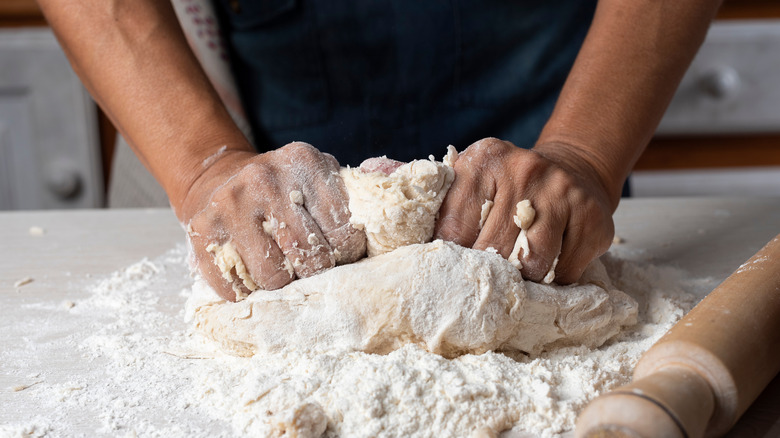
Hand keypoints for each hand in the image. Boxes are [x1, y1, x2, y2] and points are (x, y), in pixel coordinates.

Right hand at [182, 142, 365, 300]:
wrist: (215, 178)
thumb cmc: (280, 187)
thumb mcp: (316, 176)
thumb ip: (349, 196)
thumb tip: (395, 230)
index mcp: (304, 163)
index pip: (345, 233)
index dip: (348, 255)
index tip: (342, 256)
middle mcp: (266, 180)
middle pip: (312, 259)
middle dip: (317, 273)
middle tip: (313, 270)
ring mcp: (231, 206)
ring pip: (275, 278)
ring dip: (283, 285)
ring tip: (284, 272)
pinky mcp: (203, 231)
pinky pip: (236, 287)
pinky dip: (248, 292)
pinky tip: (252, 275)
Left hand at [434, 138, 615, 283]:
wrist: (573, 168)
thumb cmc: (509, 187)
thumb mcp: (474, 180)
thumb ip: (445, 208)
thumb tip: (411, 252)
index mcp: (485, 160)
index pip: (454, 229)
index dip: (450, 258)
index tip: (450, 271)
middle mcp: (526, 170)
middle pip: (493, 250)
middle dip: (486, 271)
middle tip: (484, 280)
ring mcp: (564, 193)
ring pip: (532, 265)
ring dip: (522, 279)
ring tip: (516, 273)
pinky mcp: (594, 218)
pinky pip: (565, 271)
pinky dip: (554, 278)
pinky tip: (550, 262)